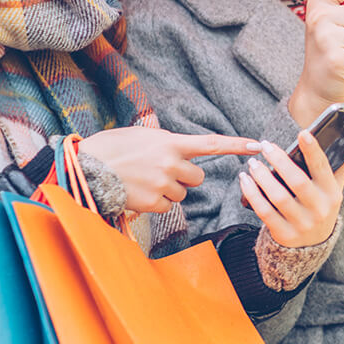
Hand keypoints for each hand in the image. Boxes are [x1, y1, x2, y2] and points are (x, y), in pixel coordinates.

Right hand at [80, 128, 258, 213]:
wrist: (85, 167)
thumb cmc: (111, 148)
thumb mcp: (143, 136)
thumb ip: (166, 144)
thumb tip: (180, 154)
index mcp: (170, 142)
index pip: (211, 144)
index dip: (236, 145)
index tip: (258, 145)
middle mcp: (170, 163)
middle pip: (198, 178)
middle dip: (185, 178)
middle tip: (162, 172)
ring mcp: (162, 184)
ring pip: (182, 194)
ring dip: (169, 190)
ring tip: (144, 180)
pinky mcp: (152, 203)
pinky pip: (168, 207)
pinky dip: (157, 203)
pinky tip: (139, 192)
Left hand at [238, 134, 343, 246]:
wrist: (312, 245)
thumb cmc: (321, 205)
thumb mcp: (335, 188)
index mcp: (332, 194)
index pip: (323, 168)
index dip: (313, 150)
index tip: (302, 132)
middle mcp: (319, 209)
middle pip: (298, 181)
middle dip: (280, 160)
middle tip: (266, 145)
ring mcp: (301, 224)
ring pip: (278, 197)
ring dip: (262, 177)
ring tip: (253, 163)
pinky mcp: (284, 234)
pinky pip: (264, 211)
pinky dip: (252, 194)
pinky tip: (245, 180)